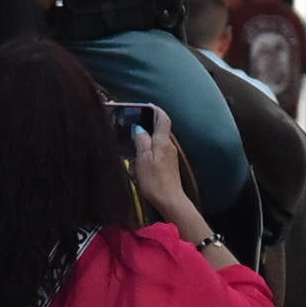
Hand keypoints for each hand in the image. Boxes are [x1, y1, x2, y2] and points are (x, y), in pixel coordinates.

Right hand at [129, 109, 202, 228]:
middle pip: (161, 128)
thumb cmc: (155, 181)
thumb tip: (138, 128)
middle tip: (136, 119)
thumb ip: (141, 141)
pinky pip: (159, 149)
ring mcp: (170, 155)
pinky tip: (141, 152)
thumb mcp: (143, 158)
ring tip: (135, 134)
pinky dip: (150, 146)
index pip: (163, 118)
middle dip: (150, 121)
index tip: (146, 106)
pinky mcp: (168, 165)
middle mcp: (169, 146)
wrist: (170, 200)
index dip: (155, 110)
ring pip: (159, 139)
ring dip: (149, 134)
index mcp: (162, 141)